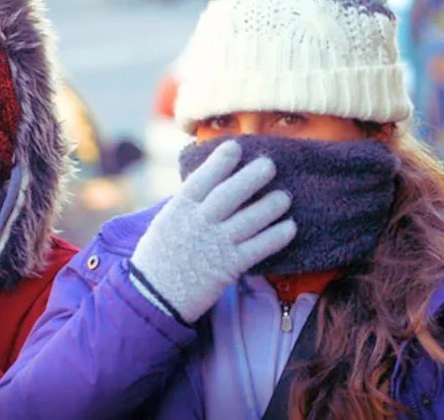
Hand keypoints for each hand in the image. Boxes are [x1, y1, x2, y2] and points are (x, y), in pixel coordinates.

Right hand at [131, 141, 295, 322]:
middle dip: (252, 177)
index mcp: (180, 209)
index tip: (236, 147)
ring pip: (250, 219)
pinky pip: (259, 247)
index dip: (220, 161)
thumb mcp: (165, 222)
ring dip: (271, 205)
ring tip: (285, 196)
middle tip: (269, 165)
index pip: (203, 178)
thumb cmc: (158, 257)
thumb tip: (209, 184)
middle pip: (230, 194)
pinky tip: (290, 227)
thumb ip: (187, 205)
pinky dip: (276, 236)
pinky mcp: (229, 267)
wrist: (153, 296)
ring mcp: (215, 244)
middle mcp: (199, 223)